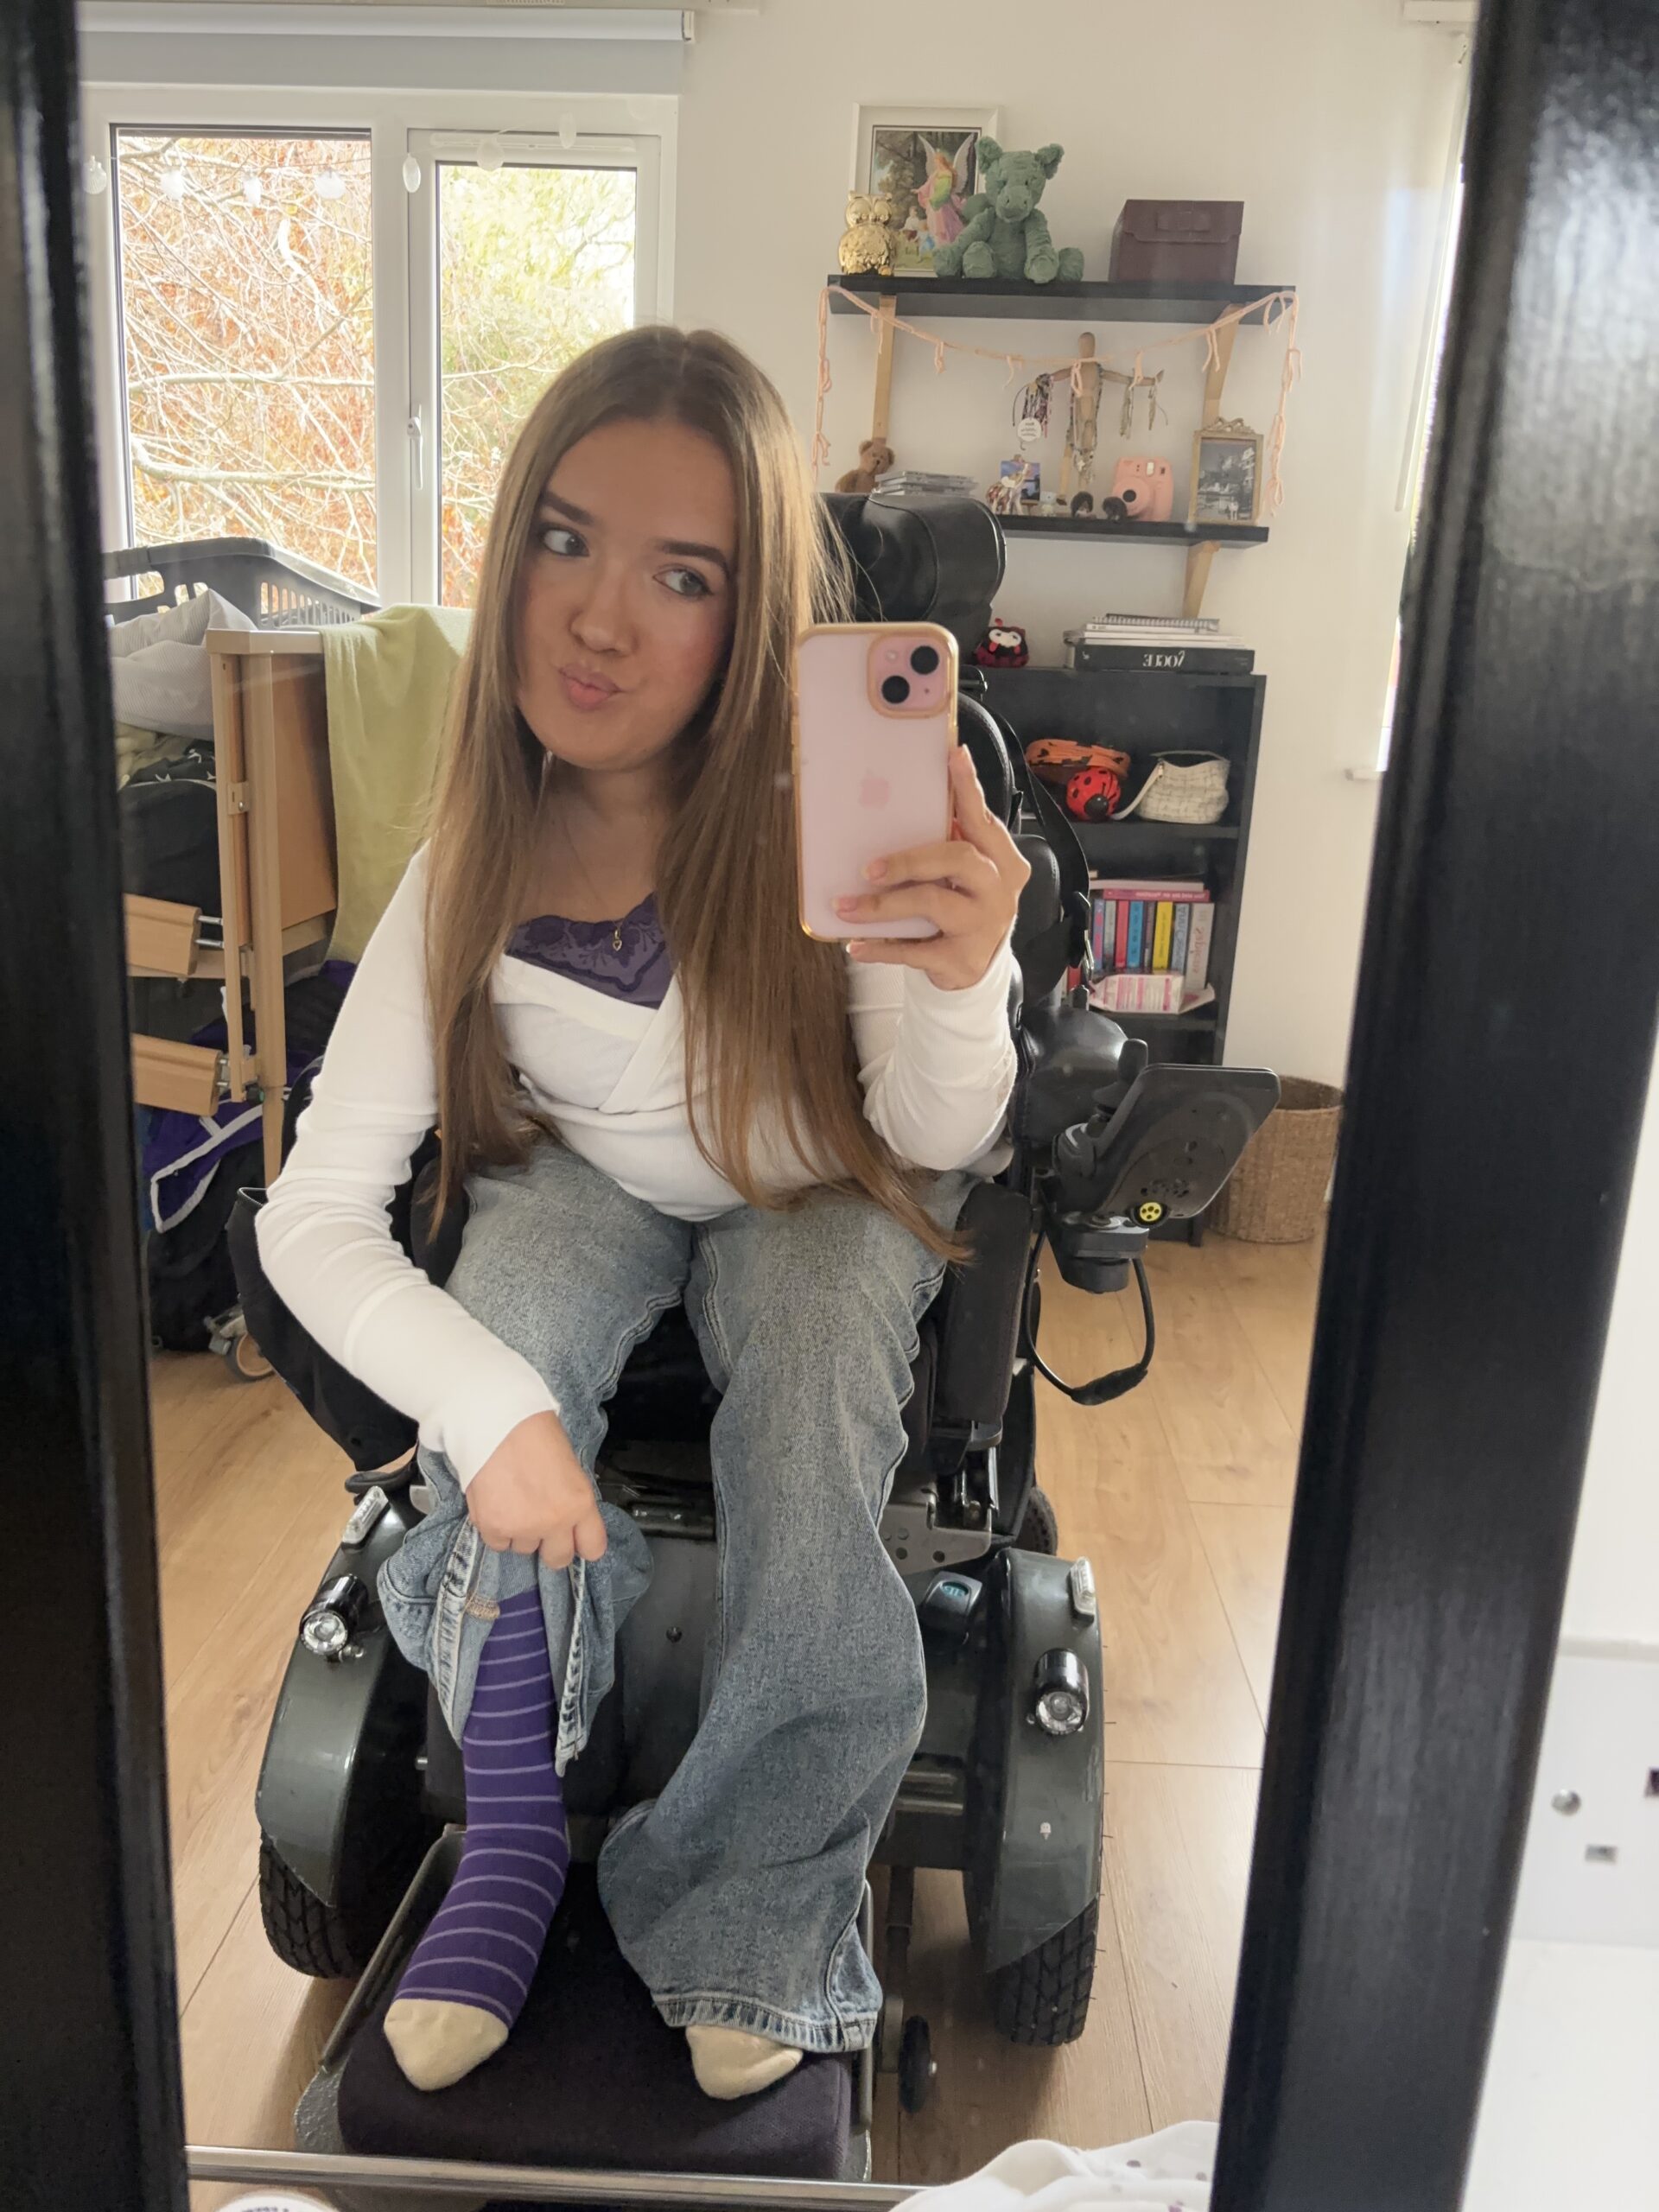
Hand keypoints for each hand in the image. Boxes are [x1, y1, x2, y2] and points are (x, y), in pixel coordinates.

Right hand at [466, 1410, 607, 1569]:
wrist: (496, 1421)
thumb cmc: (533, 1434)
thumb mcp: (570, 1469)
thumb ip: (571, 1501)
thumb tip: (567, 1521)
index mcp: (580, 1503)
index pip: (593, 1548)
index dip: (582, 1545)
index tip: (575, 1541)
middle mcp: (554, 1521)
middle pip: (557, 1558)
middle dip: (550, 1545)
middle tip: (539, 1522)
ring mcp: (522, 1528)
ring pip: (524, 1548)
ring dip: (520, 1532)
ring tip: (513, 1500)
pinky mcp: (493, 1528)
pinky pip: (497, 1543)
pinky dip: (496, 1529)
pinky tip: (497, 1502)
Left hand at [837, 745, 1029, 989]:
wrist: (977, 970)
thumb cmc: (964, 907)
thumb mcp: (963, 875)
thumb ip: (946, 844)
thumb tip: (896, 804)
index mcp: (1002, 861)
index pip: (984, 819)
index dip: (968, 789)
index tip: (954, 756)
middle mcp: (998, 890)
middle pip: (959, 858)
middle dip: (909, 860)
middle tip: (868, 869)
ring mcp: (983, 925)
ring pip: (932, 903)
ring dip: (883, 905)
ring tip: (846, 908)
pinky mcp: (962, 959)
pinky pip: (915, 950)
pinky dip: (882, 947)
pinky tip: (857, 945)